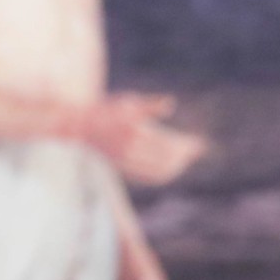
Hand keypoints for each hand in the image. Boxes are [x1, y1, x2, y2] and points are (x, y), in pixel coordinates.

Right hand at [78, 94, 208, 185]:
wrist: (81, 126)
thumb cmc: (107, 108)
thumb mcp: (129, 101)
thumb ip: (151, 105)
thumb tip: (171, 103)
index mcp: (133, 130)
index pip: (168, 142)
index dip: (185, 144)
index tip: (198, 142)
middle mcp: (130, 149)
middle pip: (166, 158)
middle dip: (184, 155)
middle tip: (195, 149)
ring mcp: (127, 162)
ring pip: (160, 171)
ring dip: (177, 166)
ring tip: (187, 157)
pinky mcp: (125, 169)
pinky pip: (150, 178)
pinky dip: (164, 175)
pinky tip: (172, 168)